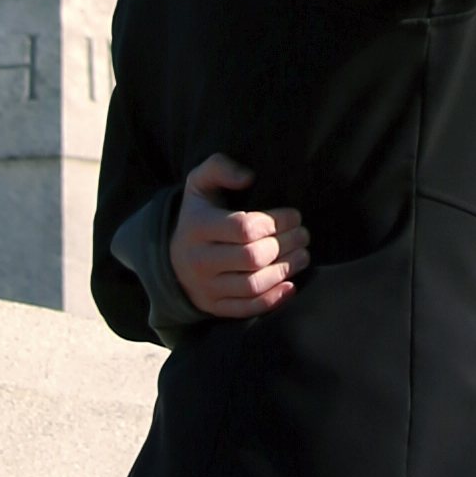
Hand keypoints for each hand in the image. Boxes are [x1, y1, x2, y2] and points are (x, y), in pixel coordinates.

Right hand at [169, 153, 307, 318]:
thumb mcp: (200, 183)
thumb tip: (249, 177)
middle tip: (304, 235)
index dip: (276, 222)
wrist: (171, 256)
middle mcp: (198, 260)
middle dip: (286, 245)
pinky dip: (273, 299)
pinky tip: (291, 284)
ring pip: (253, 285)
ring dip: (285, 270)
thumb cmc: (198, 213)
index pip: (244, 228)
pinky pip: (247, 308)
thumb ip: (220, 167)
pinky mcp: (213, 306)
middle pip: (253, 257)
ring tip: (303, 255)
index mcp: (197, 226)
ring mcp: (205, 287)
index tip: (294, 215)